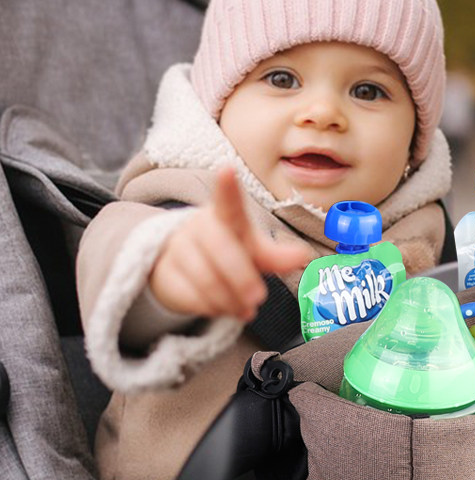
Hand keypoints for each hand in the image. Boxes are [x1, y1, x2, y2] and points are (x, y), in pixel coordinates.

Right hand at [149, 166, 311, 320]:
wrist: (184, 268)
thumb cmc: (229, 253)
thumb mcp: (255, 252)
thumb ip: (277, 256)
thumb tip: (305, 256)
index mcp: (224, 216)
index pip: (227, 202)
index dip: (228, 188)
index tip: (228, 169)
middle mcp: (198, 227)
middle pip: (220, 248)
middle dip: (241, 277)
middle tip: (258, 298)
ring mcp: (178, 249)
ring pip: (205, 277)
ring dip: (230, 299)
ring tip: (246, 310)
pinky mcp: (163, 274)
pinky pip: (189, 295)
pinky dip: (211, 308)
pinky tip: (224, 310)